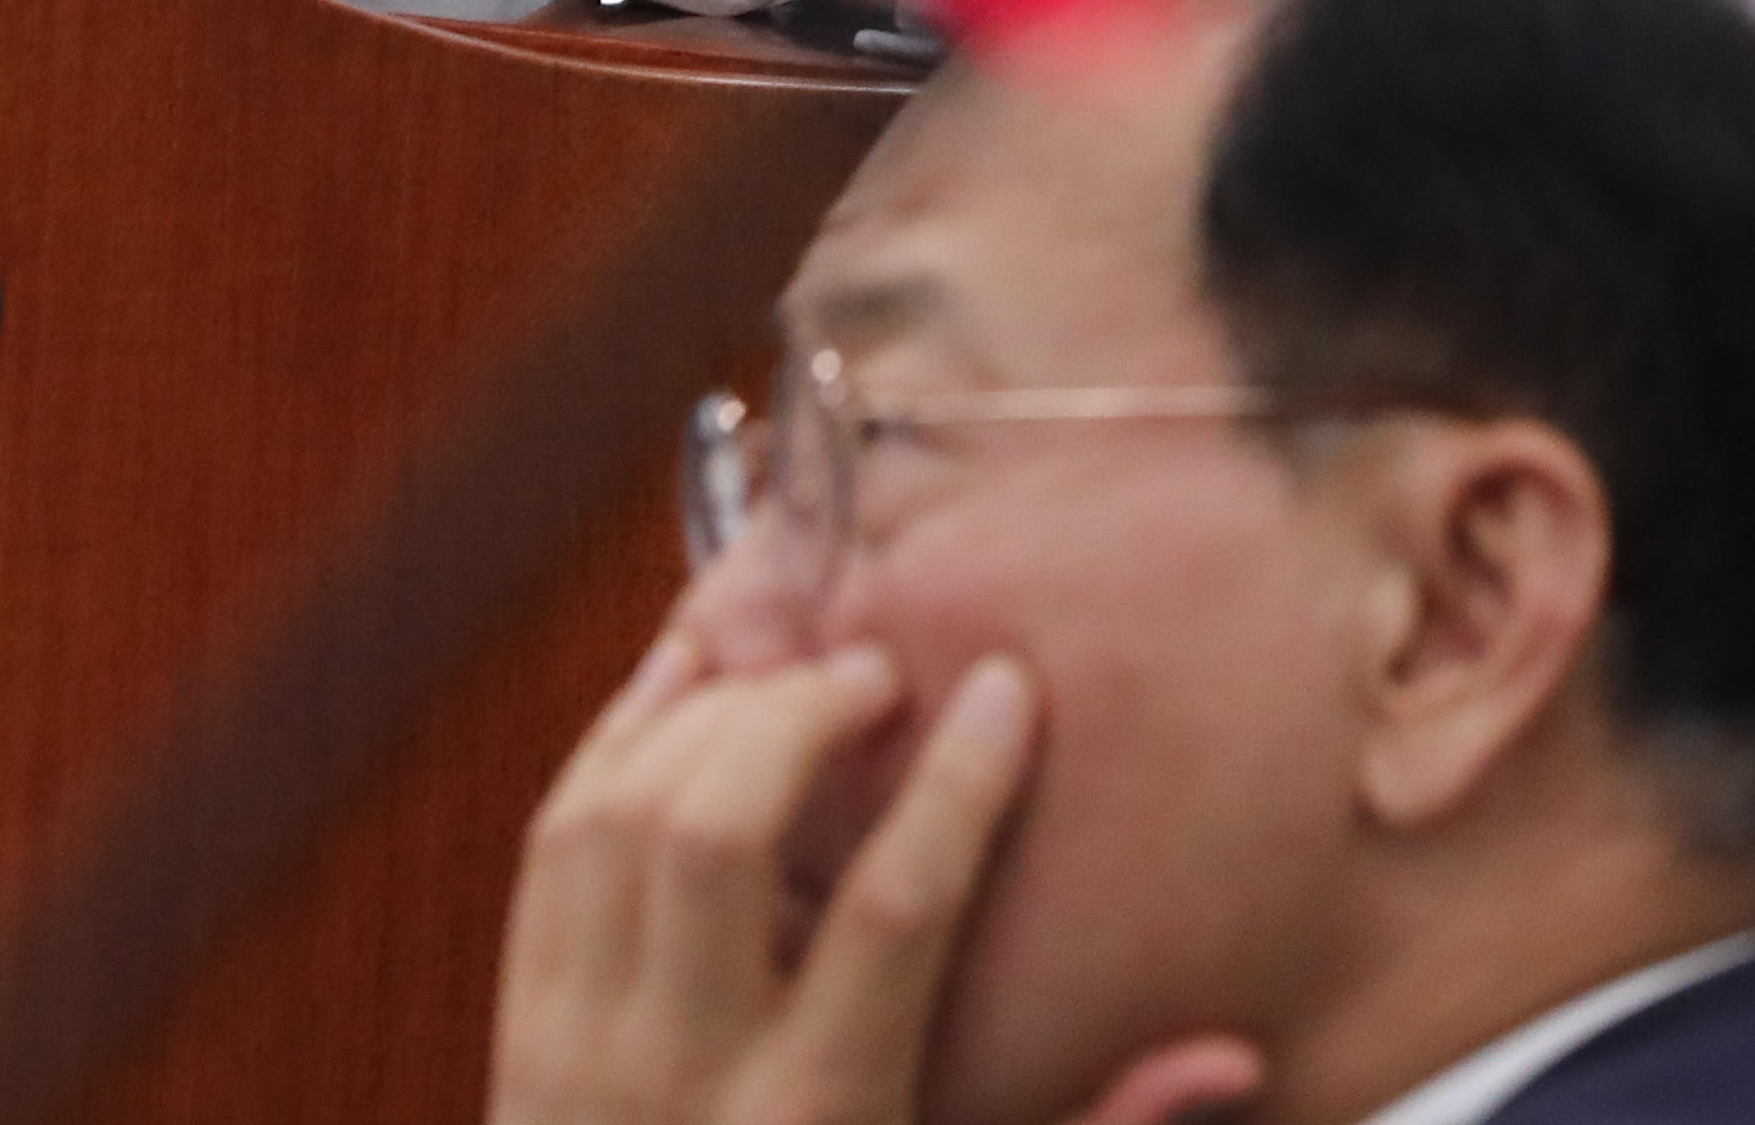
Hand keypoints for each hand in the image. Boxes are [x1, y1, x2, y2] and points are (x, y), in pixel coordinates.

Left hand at [492, 633, 1237, 1124]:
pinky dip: (613, 742)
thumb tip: (1235, 1058)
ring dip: (704, 716)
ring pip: (620, 821)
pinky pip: (549, 847)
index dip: (957, 785)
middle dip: (800, 718)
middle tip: (881, 675)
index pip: (892, 914)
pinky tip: (683, 681)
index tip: (1009, 689)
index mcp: (817, 1118)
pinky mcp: (519, 1029)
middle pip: (717, 834)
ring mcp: (579, 1049)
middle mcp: (683, 1075)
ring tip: (798, 674)